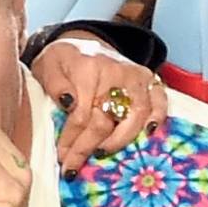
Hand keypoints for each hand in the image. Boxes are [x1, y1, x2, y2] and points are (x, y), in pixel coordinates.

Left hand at [29, 36, 167, 172]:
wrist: (82, 40)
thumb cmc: (64, 60)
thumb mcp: (48, 66)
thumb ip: (55, 85)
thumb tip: (68, 103)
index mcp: (89, 69)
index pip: (82, 115)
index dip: (71, 141)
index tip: (62, 158)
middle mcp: (117, 73)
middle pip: (106, 120)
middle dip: (87, 147)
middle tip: (73, 165)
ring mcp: (136, 77)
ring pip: (135, 116)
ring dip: (119, 140)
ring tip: (101, 153)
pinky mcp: (149, 80)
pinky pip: (160, 101)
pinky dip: (158, 117)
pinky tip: (148, 133)